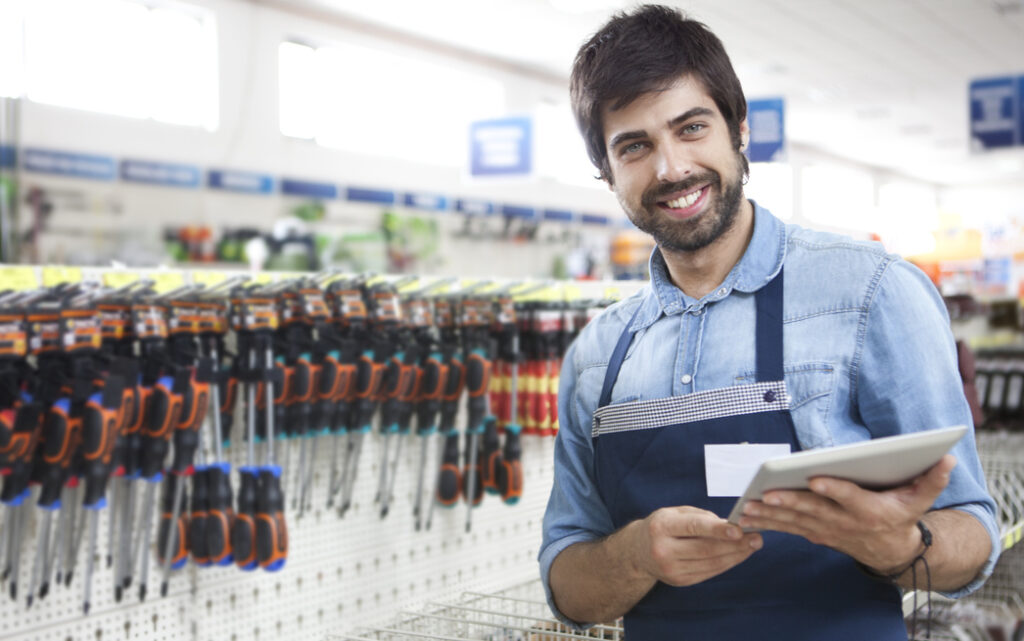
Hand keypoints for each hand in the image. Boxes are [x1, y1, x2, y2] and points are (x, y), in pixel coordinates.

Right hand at [633, 506, 762, 586]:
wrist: (637, 552)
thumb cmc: (662, 526)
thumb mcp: (674, 513)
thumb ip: (701, 517)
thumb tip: (731, 526)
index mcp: (661, 526)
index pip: (693, 528)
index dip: (717, 529)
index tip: (739, 530)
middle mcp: (663, 550)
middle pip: (705, 549)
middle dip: (734, 544)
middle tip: (756, 537)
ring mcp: (670, 569)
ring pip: (710, 563)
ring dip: (735, 555)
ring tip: (753, 545)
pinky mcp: (679, 581)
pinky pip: (708, 572)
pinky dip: (726, 564)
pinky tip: (738, 555)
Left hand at [737, 454, 956, 572]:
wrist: (892, 551)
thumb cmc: (903, 517)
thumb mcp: (922, 499)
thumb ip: (932, 479)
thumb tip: (946, 457)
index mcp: (870, 510)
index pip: (851, 498)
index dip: (834, 490)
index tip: (816, 480)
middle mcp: (845, 522)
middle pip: (816, 510)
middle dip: (791, 502)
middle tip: (769, 494)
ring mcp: (828, 530)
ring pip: (796, 522)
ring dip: (771, 515)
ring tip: (748, 508)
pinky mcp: (816, 533)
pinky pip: (789, 529)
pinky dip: (768, 523)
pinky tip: (747, 516)